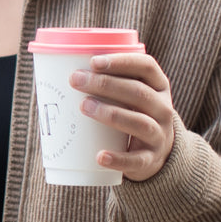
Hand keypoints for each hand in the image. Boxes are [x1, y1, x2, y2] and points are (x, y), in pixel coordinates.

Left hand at [69, 52, 178, 181]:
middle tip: (75, 80)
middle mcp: (163, 109)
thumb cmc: (133, 116)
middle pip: (138, 93)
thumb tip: (57, 73)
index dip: (122, 62)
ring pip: (139, 123)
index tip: (93, 61)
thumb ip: (108, 85)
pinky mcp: (150, 160)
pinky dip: (118, 159)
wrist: (157, 154)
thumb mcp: (130, 98)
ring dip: (111, 114)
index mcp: (159, 87)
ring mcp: (159, 135)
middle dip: (106, 84)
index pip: (147, 67)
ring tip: (83, 107)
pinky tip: (100, 156)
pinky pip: (136, 160)